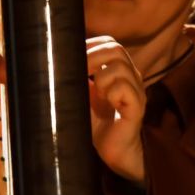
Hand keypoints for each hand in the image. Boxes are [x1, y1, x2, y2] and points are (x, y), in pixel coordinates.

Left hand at [87, 36, 145, 184]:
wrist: (113, 151)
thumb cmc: (98, 123)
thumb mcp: (84, 95)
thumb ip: (77, 77)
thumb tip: (57, 61)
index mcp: (119, 71)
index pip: (110, 43)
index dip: (92, 45)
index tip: (75, 58)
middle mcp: (131, 77)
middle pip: (116, 49)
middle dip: (93, 57)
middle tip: (82, 74)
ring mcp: (136, 91)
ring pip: (120, 67)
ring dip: (102, 78)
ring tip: (98, 94)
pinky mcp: (137, 108)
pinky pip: (125, 88)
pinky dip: (111, 92)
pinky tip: (108, 103)